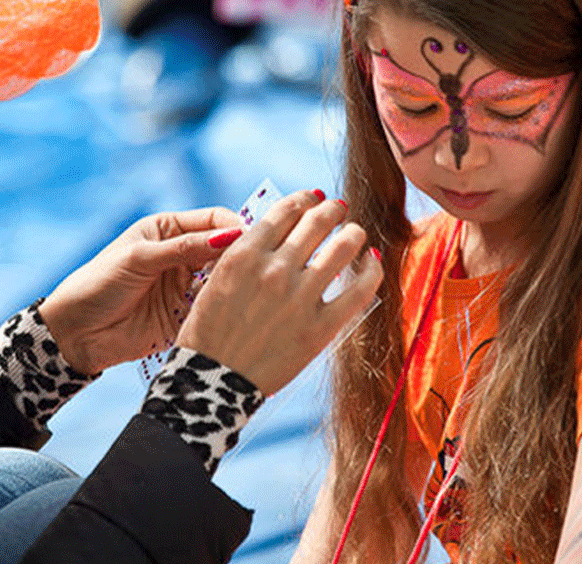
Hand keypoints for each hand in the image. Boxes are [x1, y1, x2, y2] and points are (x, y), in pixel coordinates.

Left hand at [39, 206, 243, 374]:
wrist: (75, 333)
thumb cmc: (98, 284)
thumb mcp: (139, 258)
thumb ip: (184, 248)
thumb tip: (231, 235)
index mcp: (169, 229)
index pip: (214, 219)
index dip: (235, 227)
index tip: (252, 241)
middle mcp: (182, 254)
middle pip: (225, 249)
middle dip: (242, 257)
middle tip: (258, 268)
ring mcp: (186, 286)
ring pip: (225, 280)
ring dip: (237, 284)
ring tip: (251, 291)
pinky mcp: (187, 316)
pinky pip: (215, 309)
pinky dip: (227, 309)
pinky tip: (237, 312)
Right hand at [175, 190, 381, 394]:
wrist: (211, 383)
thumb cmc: (208, 333)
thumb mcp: (215, 280)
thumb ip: (246, 254)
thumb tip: (278, 233)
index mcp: (244, 254)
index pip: (285, 210)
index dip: (305, 199)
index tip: (313, 199)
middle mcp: (274, 269)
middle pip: (318, 221)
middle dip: (332, 210)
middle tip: (339, 211)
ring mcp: (299, 298)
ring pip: (344, 245)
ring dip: (353, 233)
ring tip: (355, 234)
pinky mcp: (320, 328)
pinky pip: (359, 289)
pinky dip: (371, 269)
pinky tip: (373, 262)